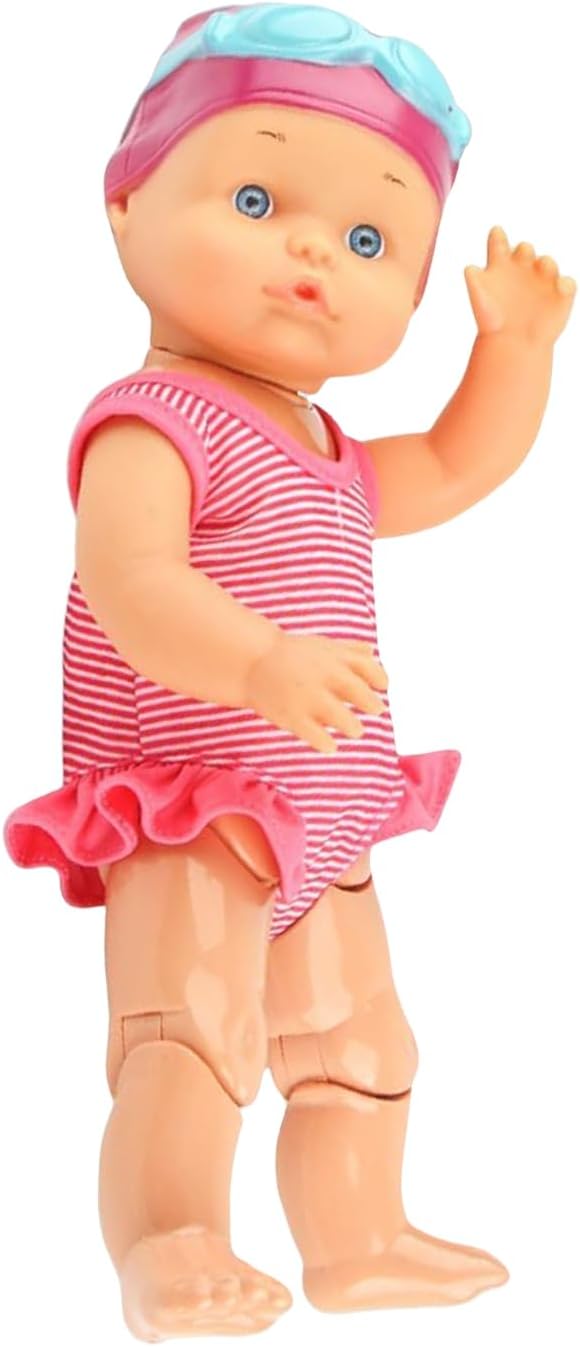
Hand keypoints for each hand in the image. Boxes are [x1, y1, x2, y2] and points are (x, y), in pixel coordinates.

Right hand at [244, 632, 388, 754]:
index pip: (370, 668)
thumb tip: (372, 652)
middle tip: (375, 710)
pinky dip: (328, 744)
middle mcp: (323, 676)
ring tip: (354, 730)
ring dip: (353, 727)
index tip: (382, 687)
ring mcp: (309, 698)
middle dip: (372, 705)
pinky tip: (330, 744)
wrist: (252, 663)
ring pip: (344, 720)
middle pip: (361, 694)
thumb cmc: (291, 655)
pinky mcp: (293, 718)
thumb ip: (347, 650)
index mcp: (333, 658)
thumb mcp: (320, 645)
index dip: (380, 679)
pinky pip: (319, 738)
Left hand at [464, 226, 575, 344]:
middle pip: (524, 250)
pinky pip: (567, 284)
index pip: (499, 244)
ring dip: (546, 263)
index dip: (497, 237)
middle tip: (522, 252)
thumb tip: (470, 268)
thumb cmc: (492, 322)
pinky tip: (560, 288)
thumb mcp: (480, 299)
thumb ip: (474, 282)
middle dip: (524, 250)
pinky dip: (565, 284)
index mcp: (501, 265)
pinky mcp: (560, 293)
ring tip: (543, 266)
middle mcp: (522, 268)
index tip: (496, 233)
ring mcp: (542, 278)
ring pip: (547, 263)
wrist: (511, 344)